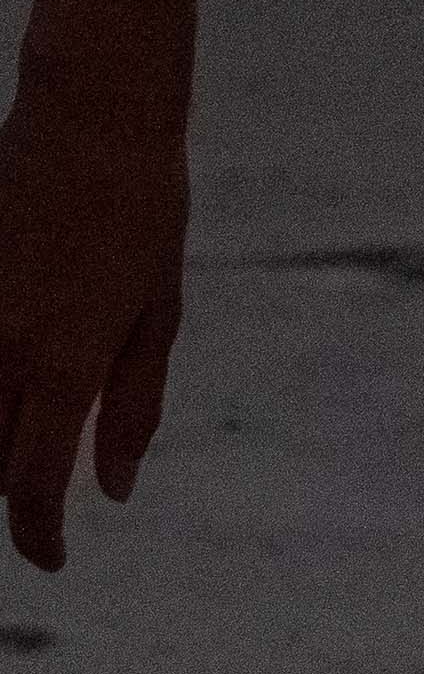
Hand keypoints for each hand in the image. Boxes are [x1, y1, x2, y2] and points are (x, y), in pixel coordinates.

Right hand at [0, 78, 190, 570]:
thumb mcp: (158, 311)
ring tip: (25, 429)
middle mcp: (6, 347)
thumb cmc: (144, 212)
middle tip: (44, 489)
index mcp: (67, 362)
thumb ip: (132, 406)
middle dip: (13, 490)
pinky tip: (12, 373)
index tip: (54, 557)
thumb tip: (115, 491)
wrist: (94, 116)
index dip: (39, 537)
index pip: (32, 487)